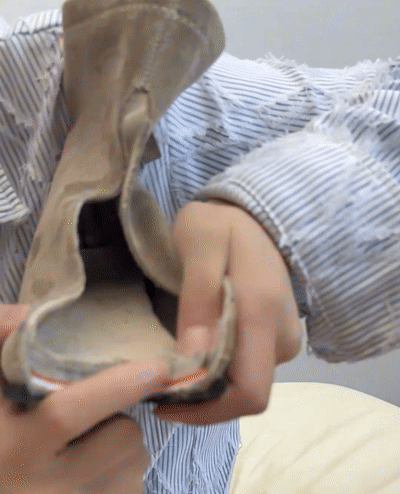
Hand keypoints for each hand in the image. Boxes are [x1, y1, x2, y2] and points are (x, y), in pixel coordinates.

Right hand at [0, 304, 167, 493]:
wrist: (6, 486)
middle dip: (119, 421)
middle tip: (90, 421)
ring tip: (83, 452)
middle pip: (121, 439)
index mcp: (13, 450)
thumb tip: (28, 314)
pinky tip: (88, 479)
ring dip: (121, 450)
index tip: (157, 368)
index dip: (117, 388)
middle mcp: (44, 491)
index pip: (66, 415)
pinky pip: (132, 490)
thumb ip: (3, 344)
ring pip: (133, 466)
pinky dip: (121, 477)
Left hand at [155, 200, 301, 424]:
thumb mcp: (199, 246)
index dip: (208, 408)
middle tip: (160, 384)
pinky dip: (221, 373)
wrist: (254, 217)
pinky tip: (197, 355)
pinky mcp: (277, 336)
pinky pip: (249, 368)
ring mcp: (284, 337)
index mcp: (263, 314)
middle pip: (246, 395)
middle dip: (203, 400)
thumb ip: (198, 299)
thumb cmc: (220, 225)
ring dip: (210, 387)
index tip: (165, 399)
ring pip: (246, 384)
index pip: (249, 391)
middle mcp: (282, 335)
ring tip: (174, 367)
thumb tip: (191, 357)